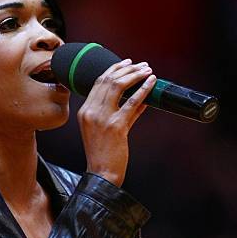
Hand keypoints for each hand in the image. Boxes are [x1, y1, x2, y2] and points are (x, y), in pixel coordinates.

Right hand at [77, 59, 156, 186]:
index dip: (113, 70)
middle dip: (127, 69)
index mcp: (85, 111)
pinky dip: (143, 89)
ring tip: (147, 70)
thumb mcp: (105, 130)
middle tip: (141, 65)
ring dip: (135, 75)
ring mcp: (102, 118)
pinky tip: (151, 83)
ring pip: (118, 86)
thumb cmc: (103, 154)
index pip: (98, 83)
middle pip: (108, 80)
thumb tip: (140, 99)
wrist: (101, 174)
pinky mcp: (116, 126)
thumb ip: (120, 113)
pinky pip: (131, 102)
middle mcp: (91, 112)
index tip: (126, 63)